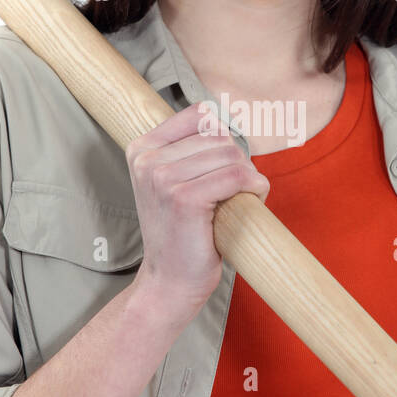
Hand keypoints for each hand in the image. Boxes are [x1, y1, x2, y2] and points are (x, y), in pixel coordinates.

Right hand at [127, 102, 270, 321]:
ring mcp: (162, 178)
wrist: (169, 282)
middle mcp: (147, 158)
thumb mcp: (173, 182)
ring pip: (231, 154)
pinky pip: (237, 176)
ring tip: (237, 200)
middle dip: (237, 162)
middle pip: (219, 135)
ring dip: (248, 177)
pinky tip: (249, 203)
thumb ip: (190, 150)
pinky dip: (254, 188)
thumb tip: (227, 118)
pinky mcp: (184, 198)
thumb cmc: (181, 232)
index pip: (201, 115)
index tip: (222, 168)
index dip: (223, 139)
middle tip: (232, 193)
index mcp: (141, 148)